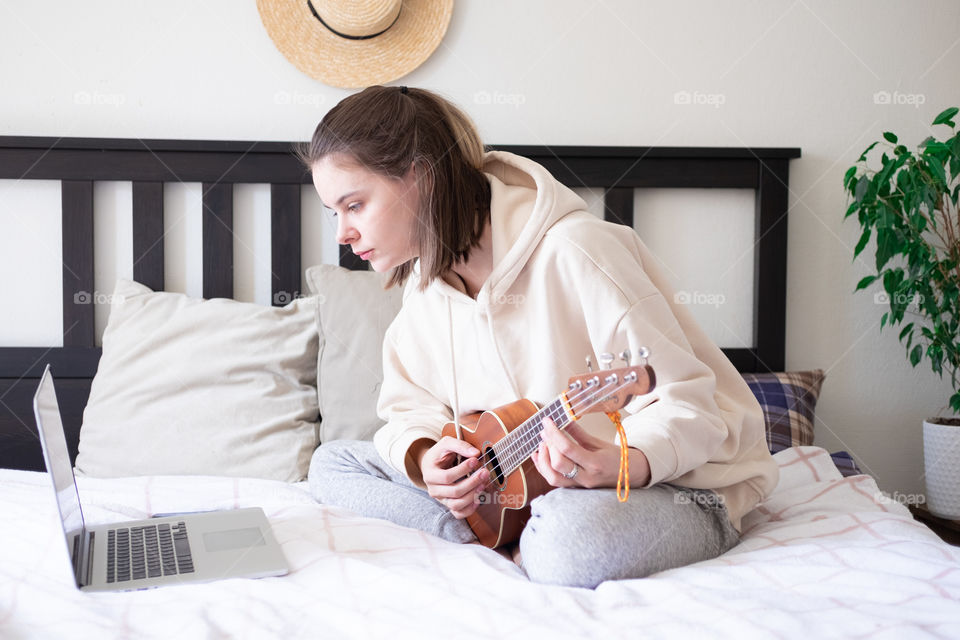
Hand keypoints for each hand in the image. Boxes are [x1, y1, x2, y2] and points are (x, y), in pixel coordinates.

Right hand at [418, 436, 489, 518]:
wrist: (432, 464)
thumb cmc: (439, 454)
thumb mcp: (446, 444)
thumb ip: (460, 446)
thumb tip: (475, 453)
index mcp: (430, 474)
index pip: (447, 477)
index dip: (463, 470)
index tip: (475, 460)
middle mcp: (433, 489)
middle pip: (454, 492)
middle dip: (472, 482)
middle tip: (484, 472)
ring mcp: (441, 499)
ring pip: (457, 504)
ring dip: (473, 495)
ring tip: (483, 484)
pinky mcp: (449, 505)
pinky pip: (458, 513)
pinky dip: (469, 509)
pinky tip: (478, 499)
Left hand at [531, 416, 650, 488]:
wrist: (629, 475)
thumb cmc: (615, 457)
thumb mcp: (598, 442)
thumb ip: (578, 433)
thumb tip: (561, 419)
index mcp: (595, 463)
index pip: (567, 448)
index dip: (554, 433)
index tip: (547, 421)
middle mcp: (586, 477)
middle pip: (558, 464)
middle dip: (548, 445)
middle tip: (545, 432)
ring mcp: (580, 485)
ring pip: (552, 478)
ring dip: (543, 460)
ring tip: (542, 444)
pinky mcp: (574, 488)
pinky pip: (554, 481)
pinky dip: (542, 468)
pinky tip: (538, 454)